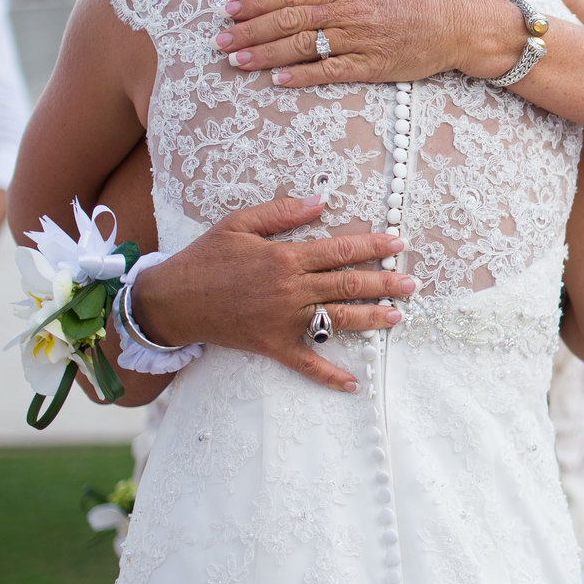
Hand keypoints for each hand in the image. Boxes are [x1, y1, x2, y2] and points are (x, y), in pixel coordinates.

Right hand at [129, 195, 415, 392]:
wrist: (171, 300)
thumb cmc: (205, 258)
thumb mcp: (238, 223)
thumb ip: (282, 212)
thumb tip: (322, 199)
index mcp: (285, 257)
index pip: (341, 249)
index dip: (373, 244)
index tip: (400, 242)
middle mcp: (291, 289)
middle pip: (348, 284)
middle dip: (385, 282)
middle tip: (412, 283)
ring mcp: (284, 320)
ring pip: (338, 319)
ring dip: (372, 318)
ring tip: (399, 316)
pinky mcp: (272, 345)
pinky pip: (307, 363)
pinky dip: (330, 375)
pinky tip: (354, 384)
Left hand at [214, 0, 527, 87]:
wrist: (459, 25)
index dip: (257, 1)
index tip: (228, 8)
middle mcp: (349, 13)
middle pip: (289, 21)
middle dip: (250, 30)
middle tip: (219, 41)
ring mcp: (360, 40)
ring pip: (304, 47)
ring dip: (266, 54)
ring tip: (236, 61)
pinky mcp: (373, 66)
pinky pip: (331, 71)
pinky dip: (303, 75)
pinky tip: (277, 79)